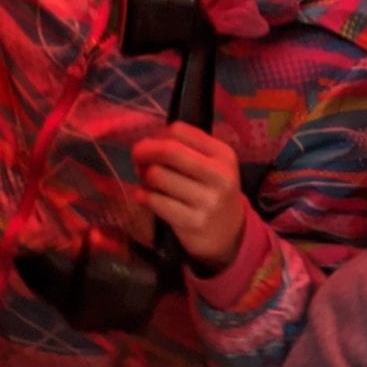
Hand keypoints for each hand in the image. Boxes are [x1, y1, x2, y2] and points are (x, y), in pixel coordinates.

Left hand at [134, 127, 246, 270]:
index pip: (180, 131)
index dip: (158, 135)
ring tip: (148, 182)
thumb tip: (147, 143)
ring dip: (144, 177)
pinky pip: (155, 201)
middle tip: (137, 158)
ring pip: (158, 176)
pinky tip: (147, 197)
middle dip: (145, 151)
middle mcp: (219, 175)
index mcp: (223, 155)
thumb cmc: (212, 192)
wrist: (229, 234)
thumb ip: (185, 149)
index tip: (151, 144)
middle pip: (169, 151)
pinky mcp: (192, 222)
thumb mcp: (212, 166)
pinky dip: (144, 196)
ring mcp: (207, 201)